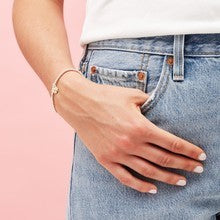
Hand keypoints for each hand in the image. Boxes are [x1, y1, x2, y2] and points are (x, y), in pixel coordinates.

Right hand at [54, 72, 206, 193]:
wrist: (79, 103)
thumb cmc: (106, 97)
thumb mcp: (132, 96)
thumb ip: (150, 104)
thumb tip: (161, 109)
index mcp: (140, 126)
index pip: (172, 143)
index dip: (189, 151)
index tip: (200, 156)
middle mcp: (131, 143)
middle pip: (163, 159)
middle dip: (184, 165)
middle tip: (197, 171)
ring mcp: (117, 154)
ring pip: (148, 171)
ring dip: (167, 178)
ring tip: (181, 181)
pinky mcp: (105, 159)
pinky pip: (126, 178)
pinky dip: (140, 186)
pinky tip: (153, 189)